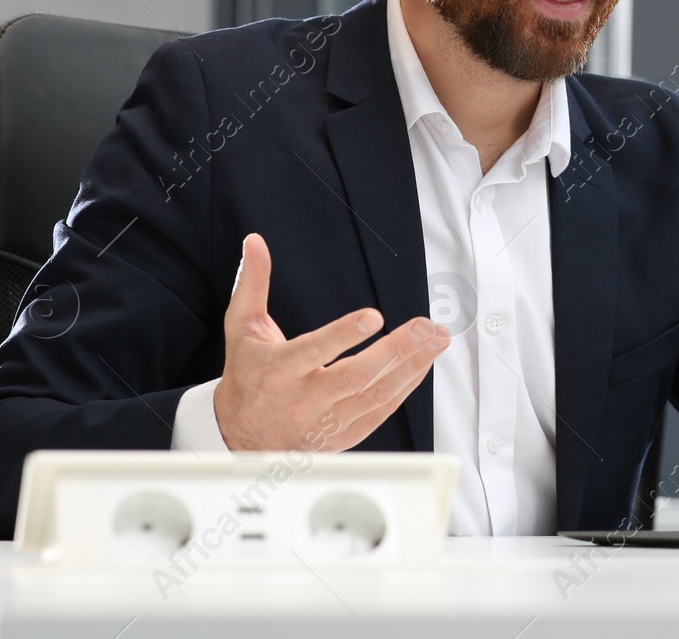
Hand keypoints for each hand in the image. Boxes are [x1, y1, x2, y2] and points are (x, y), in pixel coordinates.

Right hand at [212, 232, 449, 450]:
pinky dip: (406, 387)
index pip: (314, 351)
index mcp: (278, 370)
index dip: (344, 334)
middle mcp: (302, 400)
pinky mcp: (343, 437)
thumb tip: (255, 241)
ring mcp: (325, 423)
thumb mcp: (242, 327)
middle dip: (396, 350)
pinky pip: (380, 412)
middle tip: (427, 327)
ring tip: (436, 340)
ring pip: (375, 396)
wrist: (241, 437)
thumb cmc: (247, 375)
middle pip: (355, 377)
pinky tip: (423, 365)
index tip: (374, 316)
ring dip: (412, 367)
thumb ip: (251, 283)